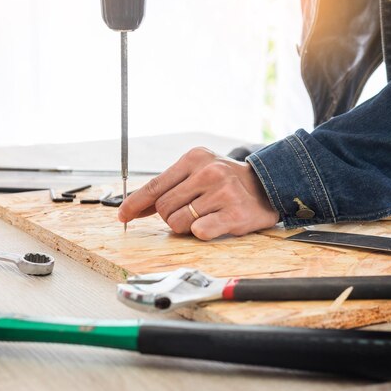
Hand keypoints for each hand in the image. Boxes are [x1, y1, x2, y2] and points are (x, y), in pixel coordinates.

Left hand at [118, 147, 278, 239]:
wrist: (267, 187)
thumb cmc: (226, 182)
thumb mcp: (197, 173)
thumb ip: (168, 188)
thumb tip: (133, 208)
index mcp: (194, 158)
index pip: (155, 185)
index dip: (135, 203)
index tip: (123, 215)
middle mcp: (208, 172)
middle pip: (163, 208)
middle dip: (169, 216)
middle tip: (189, 211)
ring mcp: (222, 192)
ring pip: (178, 223)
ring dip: (186, 226)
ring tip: (205, 215)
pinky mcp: (234, 214)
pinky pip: (199, 232)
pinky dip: (202, 232)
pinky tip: (215, 223)